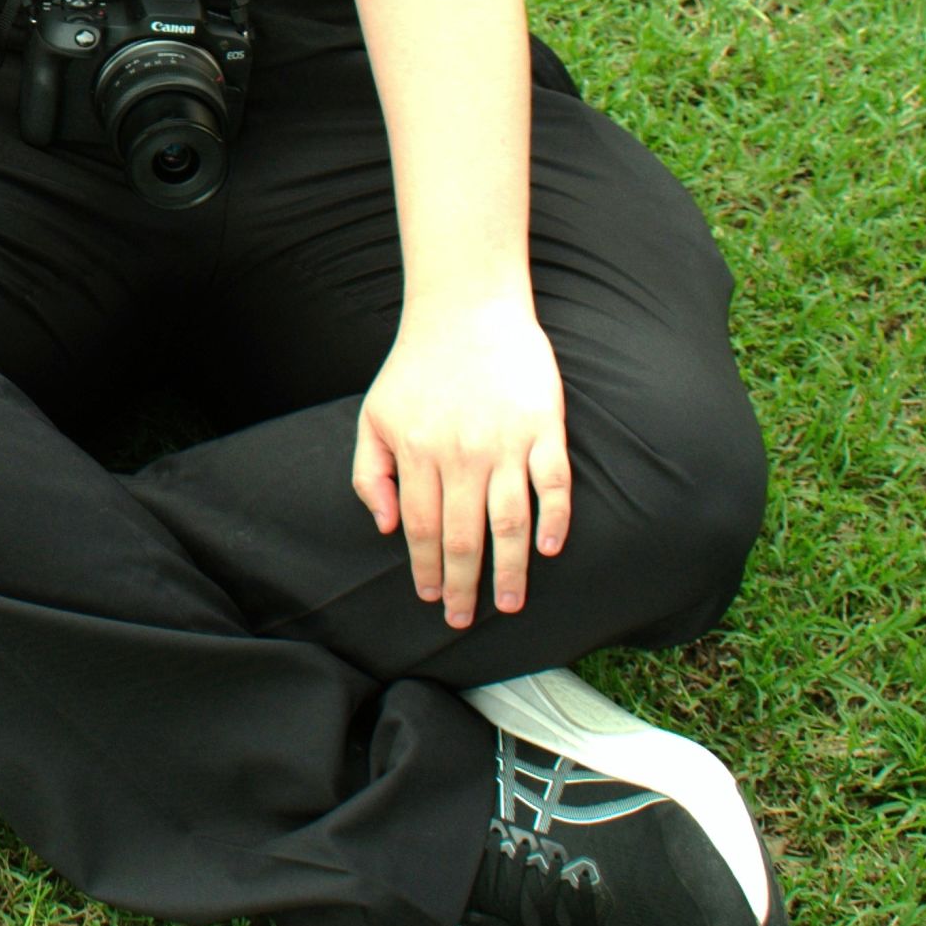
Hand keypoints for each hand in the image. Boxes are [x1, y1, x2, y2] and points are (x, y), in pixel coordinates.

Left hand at [352, 293, 572, 629]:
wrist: (465, 307)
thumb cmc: (416, 366)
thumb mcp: (374, 415)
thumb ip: (371, 473)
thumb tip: (387, 527)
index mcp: (417, 452)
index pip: (421, 529)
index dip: (426, 569)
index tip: (432, 598)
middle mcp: (462, 454)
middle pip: (462, 536)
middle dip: (463, 585)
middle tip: (465, 617)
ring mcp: (506, 441)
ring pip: (509, 522)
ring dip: (509, 569)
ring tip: (508, 602)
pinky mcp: (545, 426)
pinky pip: (554, 484)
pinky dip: (554, 520)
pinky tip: (548, 549)